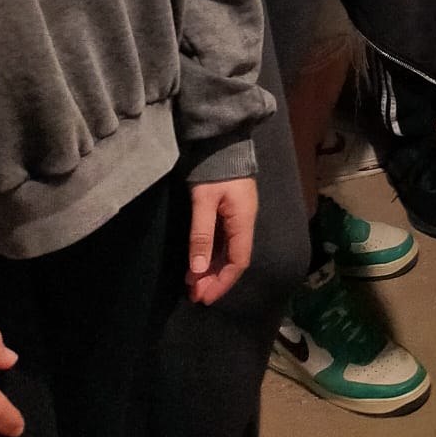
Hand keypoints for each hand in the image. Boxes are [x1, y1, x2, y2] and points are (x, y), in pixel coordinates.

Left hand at [186, 176, 257, 305]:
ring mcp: (237, 216)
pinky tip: (196, 262)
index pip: (238, 261)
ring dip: (210, 268)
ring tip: (191, 283)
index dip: (222, 282)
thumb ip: (201, 235)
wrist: (221, 139)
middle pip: (232, 259)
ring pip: (226, 251)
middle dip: (213, 279)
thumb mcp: (204, 202)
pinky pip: (222, 240)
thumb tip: (197, 270)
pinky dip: (209, 254)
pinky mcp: (228, 210)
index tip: (204, 297)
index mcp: (243, 221)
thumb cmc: (214, 169)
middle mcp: (244, 222)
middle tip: (193, 295)